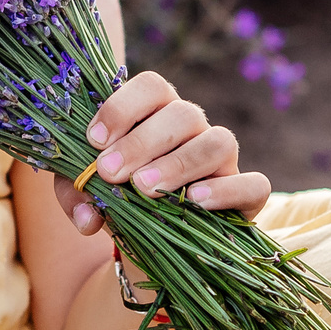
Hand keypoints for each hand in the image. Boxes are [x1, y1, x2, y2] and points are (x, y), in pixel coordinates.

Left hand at [55, 70, 270, 234]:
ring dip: (180, 164)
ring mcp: (223, 160)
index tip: (94, 140)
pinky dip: (227, 191)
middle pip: (182, 113)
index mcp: (156, 112)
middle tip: (110, 173)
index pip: (151, 85)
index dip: (122, 106)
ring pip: (219, 142)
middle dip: (141, 143)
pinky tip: (195, 203)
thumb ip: (76, 195)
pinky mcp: (246, 195)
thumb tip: (87, 216)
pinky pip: (254, 184)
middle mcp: (194, 128)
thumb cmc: (118, 202)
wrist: (150, 243)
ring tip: (145, 189)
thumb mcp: (87, 193)